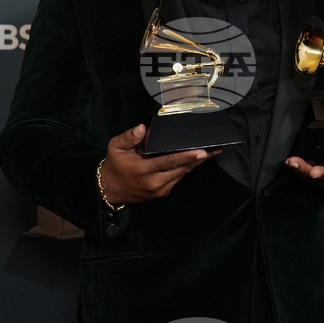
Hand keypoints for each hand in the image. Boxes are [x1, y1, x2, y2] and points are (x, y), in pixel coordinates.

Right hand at [99, 124, 218, 204]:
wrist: (109, 189)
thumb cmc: (115, 165)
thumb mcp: (116, 147)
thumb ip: (129, 137)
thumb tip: (142, 128)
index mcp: (142, 169)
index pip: (169, 161)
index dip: (186, 156)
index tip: (201, 151)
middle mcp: (153, 182)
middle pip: (180, 169)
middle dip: (197, 159)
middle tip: (213, 150)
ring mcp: (159, 190)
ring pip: (181, 175)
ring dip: (194, 164)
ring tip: (209, 154)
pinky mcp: (161, 194)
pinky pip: (177, 180)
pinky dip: (185, 170)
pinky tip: (193, 162)